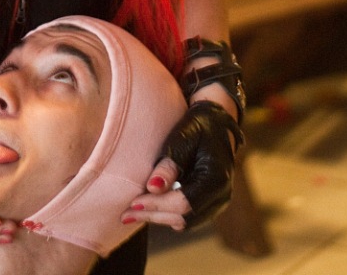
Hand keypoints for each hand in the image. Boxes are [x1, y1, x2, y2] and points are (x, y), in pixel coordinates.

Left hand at [122, 101, 243, 230]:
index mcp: (216, 178)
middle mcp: (221, 196)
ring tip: (131, 214)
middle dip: (153, 215)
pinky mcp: (209, 205)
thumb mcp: (181, 140)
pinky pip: (186, 216)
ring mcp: (217, 203)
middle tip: (125, 214)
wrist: (216, 125)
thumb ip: (168, 165)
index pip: (185, 203)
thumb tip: (152, 188)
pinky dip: (166, 214)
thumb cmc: (196, 128)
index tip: (133, 202)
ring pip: (185, 221)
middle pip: (184, 217)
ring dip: (158, 217)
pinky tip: (147, 209)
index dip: (158, 205)